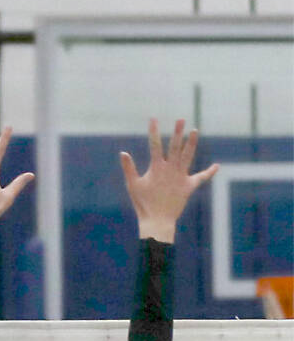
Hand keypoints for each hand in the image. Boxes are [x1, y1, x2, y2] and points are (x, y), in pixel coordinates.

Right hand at [120, 118, 218, 242]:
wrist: (157, 221)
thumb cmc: (143, 204)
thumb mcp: (133, 185)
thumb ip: (129, 168)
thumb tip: (123, 153)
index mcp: (157, 168)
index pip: (154, 145)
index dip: (154, 132)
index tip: (154, 119)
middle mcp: (170, 169)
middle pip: (175, 147)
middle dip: (178, 132)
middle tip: (181, 120)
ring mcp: (181, 177)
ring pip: (188, 156)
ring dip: (191, 143)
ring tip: (195, 131)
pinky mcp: (189, 187)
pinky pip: (201, 178)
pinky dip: (209, 173)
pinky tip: (216, 166)